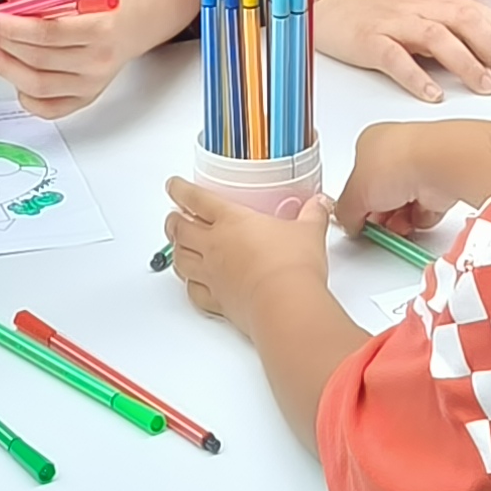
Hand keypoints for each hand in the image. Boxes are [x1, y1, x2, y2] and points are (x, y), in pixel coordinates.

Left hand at [0, 0, 153, 119]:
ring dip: (9, 69)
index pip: (47, 33)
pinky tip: (16, 76)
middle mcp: (99, 61)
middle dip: (4, 44)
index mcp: (101, 28)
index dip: (12, 27)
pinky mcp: (87, 97)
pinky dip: (27, 97)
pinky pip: (50, 108)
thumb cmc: (111, 1)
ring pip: (39, 86)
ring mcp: (93, 84)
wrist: (138, 20)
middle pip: (39, 60)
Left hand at [161, 174, 334, 324]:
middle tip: (173, 217)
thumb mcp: (308, 231)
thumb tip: (318, 204)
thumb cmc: (291, 267)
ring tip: (177, 246)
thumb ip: (311, 214)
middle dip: (173, 221)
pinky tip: (192, 283)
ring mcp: (212, 276)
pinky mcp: (217, 301)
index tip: (174, 185)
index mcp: (232, 221)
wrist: (284, 305)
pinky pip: (193, 291)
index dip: (181, 190)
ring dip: (175, 250)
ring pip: (180, 260)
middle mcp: (215, 247)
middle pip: (180, 230)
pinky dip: (189, 285)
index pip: (197, 200)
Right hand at [312, 0, 490, 104]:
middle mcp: (419, 6)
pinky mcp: (369, 39)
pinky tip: (433, 94)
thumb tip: (482, 39)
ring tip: (484, 87)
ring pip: (438, 38)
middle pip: (466, 23)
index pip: (478, 14)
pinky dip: (416, 76)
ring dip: (466, 63)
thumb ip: (448, 16)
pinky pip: (395, 58)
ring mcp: (394, 22)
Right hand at [334, 118, 490, 236]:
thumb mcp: (354, 194)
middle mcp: (397, 151)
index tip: (356, 218)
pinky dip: (422, 218)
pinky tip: (416, 220)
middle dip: (380, 213)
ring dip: (400, 219)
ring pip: (406, 202)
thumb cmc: (396, 162)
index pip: (358, 176)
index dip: (357, 200)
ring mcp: (421, 167)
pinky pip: (428, 209)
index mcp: (371, 143)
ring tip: (398, 224)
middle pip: (383, 191)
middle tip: (377, 225)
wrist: (436, 166)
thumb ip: (345, 211)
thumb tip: (347, 221)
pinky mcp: (441, 184)